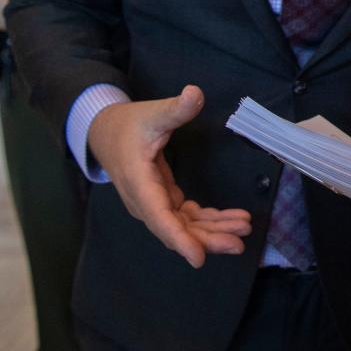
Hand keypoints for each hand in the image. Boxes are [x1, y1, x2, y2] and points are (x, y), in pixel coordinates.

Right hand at [87, 85, 251, 267]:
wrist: (106, 132)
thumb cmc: (128, 124)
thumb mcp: (152, 113)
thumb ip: (175, 109)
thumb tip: (195, 93)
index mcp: (139, 183)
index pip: (159, 217)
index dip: (179, 239)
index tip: (198, 258)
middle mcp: (145, 201)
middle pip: (176, 228)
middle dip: (208, 238)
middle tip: (240, 241)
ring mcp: (155, 203)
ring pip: (185, 226)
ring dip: (214, 230)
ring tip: (244, 228)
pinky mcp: (164, 200)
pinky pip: (187, 217)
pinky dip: (209, 220)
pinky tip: (233, 218)